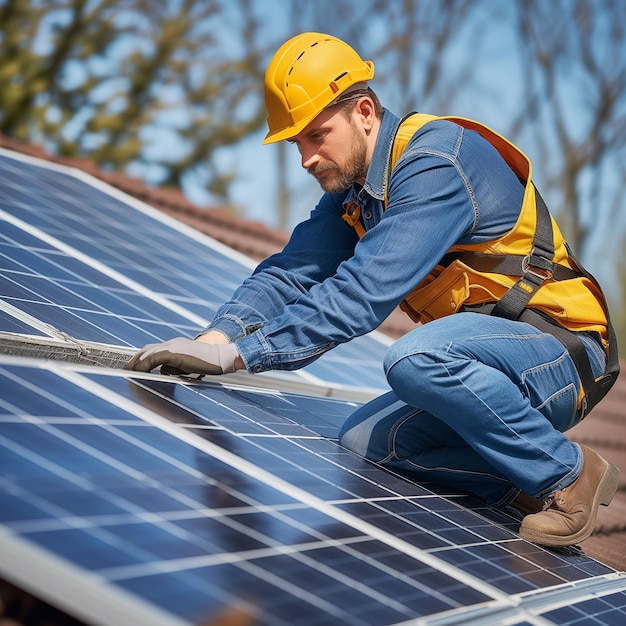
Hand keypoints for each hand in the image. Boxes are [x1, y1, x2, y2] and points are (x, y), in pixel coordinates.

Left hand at [124, 337, 238, 375]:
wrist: (222, 357)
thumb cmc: (210, 363)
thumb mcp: (189, 364)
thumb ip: (175, 366)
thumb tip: (162, 371)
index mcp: (176, 345)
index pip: (153, 349)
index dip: (141, 358)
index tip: (133, 367)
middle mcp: (172, 343)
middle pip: (147, 349)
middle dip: (134, 359)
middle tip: (126, 370)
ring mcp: (174, 346)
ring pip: (148, 352)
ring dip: (136, 363)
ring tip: (128, 372)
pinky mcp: (175, 353)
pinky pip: (154, 358)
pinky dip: (144, 365)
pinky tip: (139, 372)